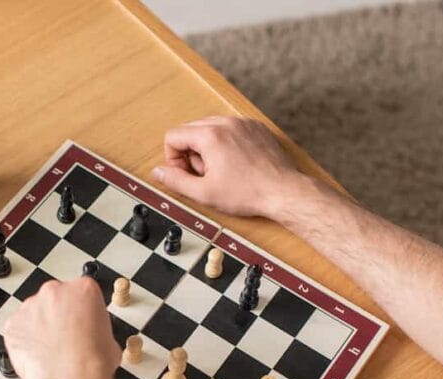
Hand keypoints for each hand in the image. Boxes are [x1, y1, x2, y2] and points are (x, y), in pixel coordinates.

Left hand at [4, 278, 119, 378]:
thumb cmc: (91, 362)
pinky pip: (18, 330)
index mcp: (83, 290)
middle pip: (55, 299)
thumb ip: (96, 330)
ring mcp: (31, 306)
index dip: (81, 311)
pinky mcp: (13, 324)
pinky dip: (24, 342)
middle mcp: (55, 292)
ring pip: (34, 313)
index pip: (81, 292)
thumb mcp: (110, 341)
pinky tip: (36, 356)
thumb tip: (92, 339)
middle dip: (58, 316)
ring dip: (39, 328)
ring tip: (50, 351)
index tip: (80, 323)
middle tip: (64, 338)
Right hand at [151, 116, 302, 218]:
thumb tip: (158, 173)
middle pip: (190, 130)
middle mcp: (226, 122)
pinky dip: (226, 144)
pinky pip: (230, 130)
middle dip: (190, 154)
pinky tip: (235, 165)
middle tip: (204, 175)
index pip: (173, 136)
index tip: (186, 175)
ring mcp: (243, 123)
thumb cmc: (249, 193)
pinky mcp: (256, 128)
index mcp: (210, 135)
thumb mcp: (204, 193)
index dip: (173, 159)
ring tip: (220, 171)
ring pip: (210, 128)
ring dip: (207, 149)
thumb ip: (176, 181)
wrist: (284, 192)